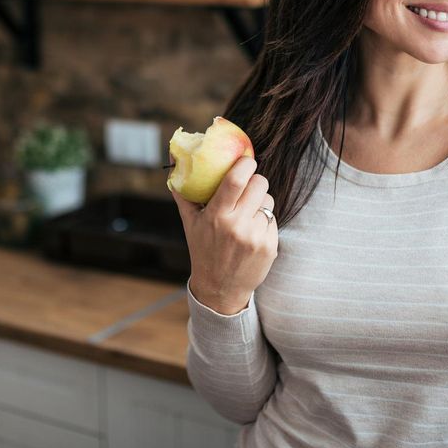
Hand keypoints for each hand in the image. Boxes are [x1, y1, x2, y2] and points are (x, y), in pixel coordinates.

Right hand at [170, 156, 277, 314]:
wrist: (220, 288)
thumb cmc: (203, 249)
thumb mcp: (190, 222)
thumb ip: (183, 191)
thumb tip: (174, 158)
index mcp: (216, 216)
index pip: (236, 180)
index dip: (245, 164)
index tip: (246, 159)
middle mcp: (237, 226)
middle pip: (259, 184)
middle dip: (256, 179)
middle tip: (249, 184)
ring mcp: (255, 236)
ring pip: (269, 201)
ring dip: (261, 202)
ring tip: (247, 213)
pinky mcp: (270, 246)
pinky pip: (273, 219)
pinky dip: (264, 221)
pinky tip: (253, 232)